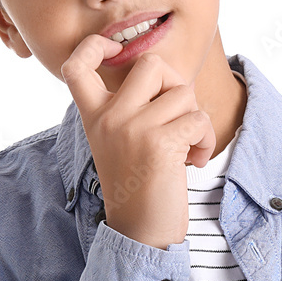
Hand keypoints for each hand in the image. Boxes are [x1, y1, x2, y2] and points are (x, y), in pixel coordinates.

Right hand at [61, 34, 215, 249]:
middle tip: (177, 116)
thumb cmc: (139, 185)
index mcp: (94, 116)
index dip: (94, 47)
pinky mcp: (160, 143)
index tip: (113, 51)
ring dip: (196, 120)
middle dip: (176, 85)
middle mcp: (109, 117)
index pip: (76, 66)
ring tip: (188, 147)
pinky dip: (205, 139)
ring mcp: (133, 128)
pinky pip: (198, 118)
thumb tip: (168, 75)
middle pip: (152, 63)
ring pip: (184, 92)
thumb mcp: (121, 141)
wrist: (140, 232)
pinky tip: (195, 161)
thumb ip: (132, 107)